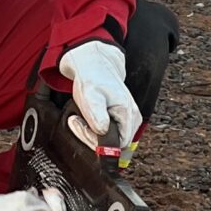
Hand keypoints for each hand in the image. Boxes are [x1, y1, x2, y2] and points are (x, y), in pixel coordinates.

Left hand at [58, 39, 141, 157]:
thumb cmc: (92, 79)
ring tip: (79, 119)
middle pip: (115, 144)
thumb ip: (98, 116)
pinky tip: (86, 119)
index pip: (117, 144)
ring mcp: (130, 118)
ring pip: (112, 141)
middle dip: (92, 137)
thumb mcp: (91, 96)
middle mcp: (133, 118)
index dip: (97, 142)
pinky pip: (110, 134)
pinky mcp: (123, 119)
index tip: (80, 126)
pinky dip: (94, 130)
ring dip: (92, 134)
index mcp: (128, 113)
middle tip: (77, 122)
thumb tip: (103, 134)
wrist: (94, 66)